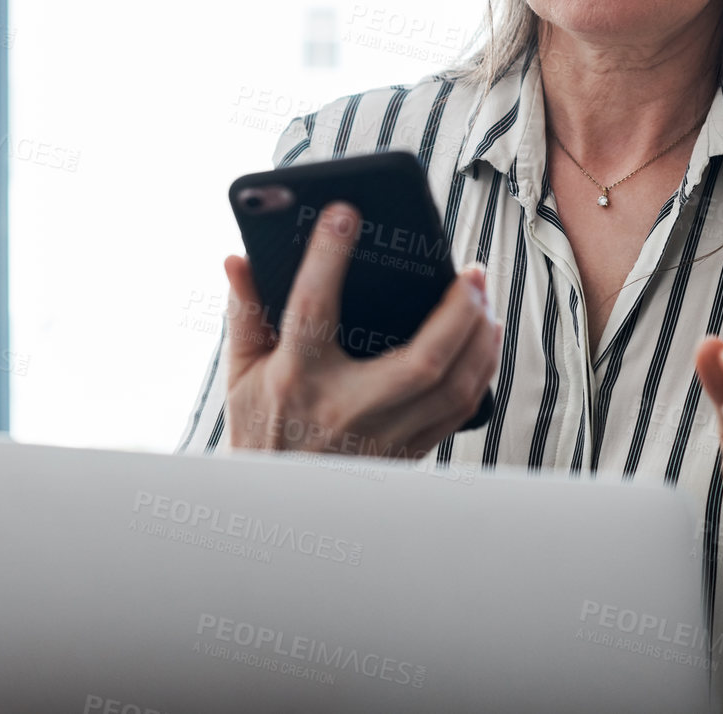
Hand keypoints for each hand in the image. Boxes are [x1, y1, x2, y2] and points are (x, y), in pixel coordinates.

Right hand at [222, 201, 502, 461]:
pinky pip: (460, 411)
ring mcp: (384, 436)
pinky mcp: (408, 452)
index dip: (327, 258)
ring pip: (453, 388)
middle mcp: (346, 409)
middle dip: (456, 312)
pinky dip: (480, 373)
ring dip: (479, 340)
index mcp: (296, 379)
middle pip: (421, 360)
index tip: (344, 214)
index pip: (312, 308)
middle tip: (471, 272)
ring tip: (485, 300)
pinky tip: (485, 342)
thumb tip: (238, 259)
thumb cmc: (262, 431)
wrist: (277, 509)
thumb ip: (245, 313)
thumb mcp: (241, 373)